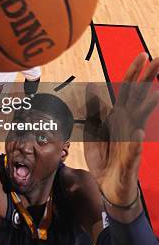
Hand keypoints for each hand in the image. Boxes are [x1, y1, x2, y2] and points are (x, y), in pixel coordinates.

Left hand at [84, 53, 158, 206]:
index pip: (128, 91)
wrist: (109, 189)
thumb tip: (91, 91)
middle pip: (139, 99)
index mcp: (119, 117)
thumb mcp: (94, 134)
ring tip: (156, 92)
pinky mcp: (129, 161)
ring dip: (147, 107)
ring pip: (140, 120)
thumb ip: (95, 113)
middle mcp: (128, 125)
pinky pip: (132, 150)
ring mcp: (131, 141)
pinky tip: (138, 131)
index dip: (134, 73)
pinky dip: (135, 141)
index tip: (143, 55)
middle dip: (148, 80)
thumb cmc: (106, 160)